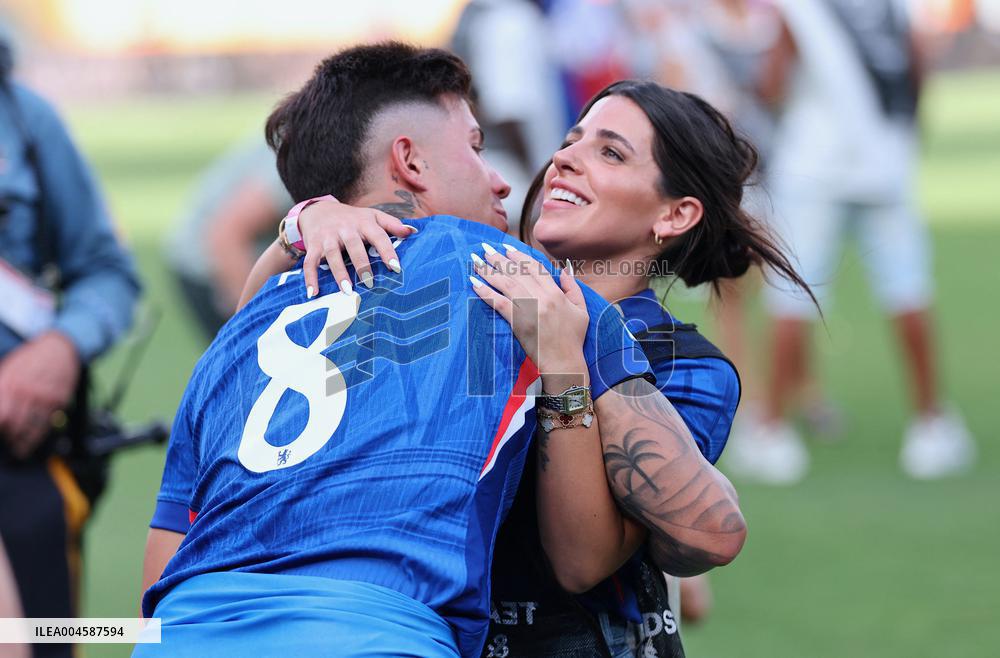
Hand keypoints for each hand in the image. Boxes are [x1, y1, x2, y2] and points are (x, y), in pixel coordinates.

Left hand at [0, 331, 80, 458]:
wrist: (59, 348)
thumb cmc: (31, 358)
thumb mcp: (9, 369)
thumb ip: (1, 387)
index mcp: (10, 383)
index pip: (2, 415)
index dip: (1, 426)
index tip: (1, 430)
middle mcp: (28, 392)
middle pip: (15, 424)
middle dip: (10, 436)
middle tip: (8, 441)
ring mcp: (45, 397)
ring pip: (32, 427)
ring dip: (23, 442)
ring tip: (18, 449)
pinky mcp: (59, 401)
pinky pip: (47, 423)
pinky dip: (38, 436)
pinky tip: (32, 441)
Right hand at [298, 199, 417, 296]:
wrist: (318, 210)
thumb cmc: (352, 218)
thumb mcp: (372, 216)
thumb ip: (392, 224)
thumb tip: (413, 232)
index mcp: (363, 222)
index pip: (378, 235)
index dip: (387, 251)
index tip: (396, 267)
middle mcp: (345, 228)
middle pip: (354, 246)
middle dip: (361, 264)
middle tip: (370, 282)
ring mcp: (328, 237)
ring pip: (332, 254)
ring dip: (339, 273)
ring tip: (347, 290)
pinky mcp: (313, 245)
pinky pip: (310, 262)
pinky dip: (310, 278)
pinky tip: (313, 293)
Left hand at [470, 243, 589, 378]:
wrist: (565, 363)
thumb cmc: (573, 339)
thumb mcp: (581, 311)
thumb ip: (573, 287)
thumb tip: (564, 269)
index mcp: (556, 293)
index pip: (535, 268)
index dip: (520, 256)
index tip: (507, 248)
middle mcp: (542, 298)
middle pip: (517, 272)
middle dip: (499, 259)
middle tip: (485, 249)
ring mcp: (530, 310)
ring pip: (506, 284)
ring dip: (489, 270)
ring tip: (475, 261)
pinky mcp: (518, 323)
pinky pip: (499, 303)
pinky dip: (486, 292)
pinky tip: (474, 283)